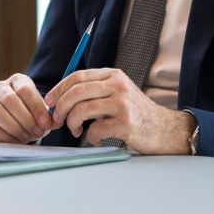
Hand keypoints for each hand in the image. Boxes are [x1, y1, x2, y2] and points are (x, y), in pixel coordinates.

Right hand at [0, 73, 52, 142]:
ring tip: (27, 137)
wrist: (18, 124)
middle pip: (10, 100)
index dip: (36, 107)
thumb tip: (56, 120)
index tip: (46, 123)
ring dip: (15, 128)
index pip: (25, 89)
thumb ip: (50, 116)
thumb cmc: (33, 115)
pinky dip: (4, 136)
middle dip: (26, 119)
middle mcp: (0, 88)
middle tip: (38, 132)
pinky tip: (16, 141)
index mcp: (17, 81)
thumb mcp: (43, 112)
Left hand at [45, 67, 193, 153]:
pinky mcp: (126, 123)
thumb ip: (95, 90)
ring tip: (77, 130)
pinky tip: (96, 138)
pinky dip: (90, 137)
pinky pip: (95, 130)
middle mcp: (118, 86)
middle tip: (57, 119)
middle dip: (60, 107)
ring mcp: (122, 104)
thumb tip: (60, 97)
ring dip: (72, 123)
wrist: (164, 129)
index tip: (49, 101)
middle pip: (76, 92)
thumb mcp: (118, 92)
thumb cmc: (136, 112)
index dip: (59, 89)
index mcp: (113, 75)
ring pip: (82, 110)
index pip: (77, 76)